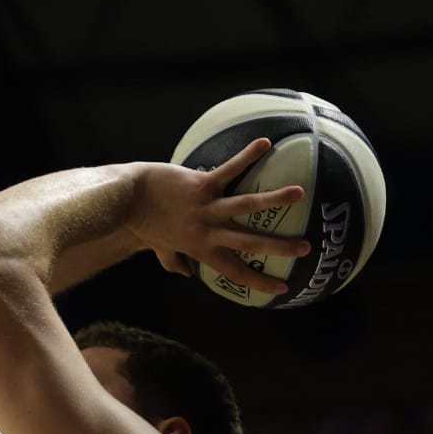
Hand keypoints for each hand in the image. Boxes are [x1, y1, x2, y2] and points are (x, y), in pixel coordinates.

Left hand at [126, 139, 310, 297]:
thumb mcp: (160, 248)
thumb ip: (173, 262)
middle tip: (306, 248)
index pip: (234, 272)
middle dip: (279, 247)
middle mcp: (207, 232)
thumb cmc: (144, 223)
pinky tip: (265, 143)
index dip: (259, 283)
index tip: (282, 289)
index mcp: (201, 249)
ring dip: (274, 200)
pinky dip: (246, 156)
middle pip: (249, 244)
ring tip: (300, 193)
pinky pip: (228, 169)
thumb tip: (185, 274)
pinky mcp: (201, 184)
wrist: (127, 200)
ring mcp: (206, 208)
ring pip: (246, 207)